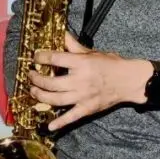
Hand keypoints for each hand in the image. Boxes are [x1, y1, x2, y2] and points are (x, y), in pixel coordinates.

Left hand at [28, 31, 146, 131]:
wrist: (128, 81)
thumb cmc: (110, 64)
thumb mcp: (91, 52)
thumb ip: (73, 44)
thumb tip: (60, 32)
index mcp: (81, 64)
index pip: (55, 59)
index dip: (41, 58)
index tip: (35, 57)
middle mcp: (80, 80)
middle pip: (51, 82)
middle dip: (36, 79)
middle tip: (31, 75)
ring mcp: (82, 97)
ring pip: (55, 99)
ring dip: (40, 96)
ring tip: (33, 91)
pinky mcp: (87, 109)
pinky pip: (70, 117)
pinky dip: (59, 123)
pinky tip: (49, 126)